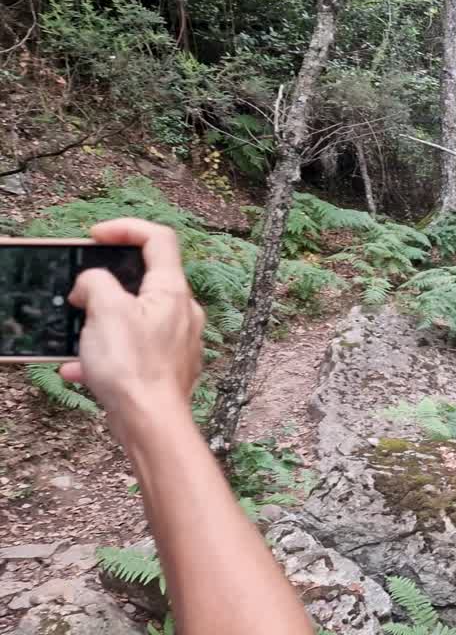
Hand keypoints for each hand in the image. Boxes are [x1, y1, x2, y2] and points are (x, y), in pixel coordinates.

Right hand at [59, 219, 205, 445]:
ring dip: (101, 323)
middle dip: (105, 284)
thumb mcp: (105, 312)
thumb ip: (95, 283)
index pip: (158, 239)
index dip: (126, 228)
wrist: (151, 422)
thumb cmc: (134, 368)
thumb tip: (91, 284)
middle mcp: (182, 312)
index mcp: (172, 291)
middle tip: (80, 292)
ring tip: (78, 336)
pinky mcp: (167, 366)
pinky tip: (80, 370)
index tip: (96, 235)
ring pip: (134, 318)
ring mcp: (177, 340)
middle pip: (145, 280)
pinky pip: (133, 350)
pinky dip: (106, 354)